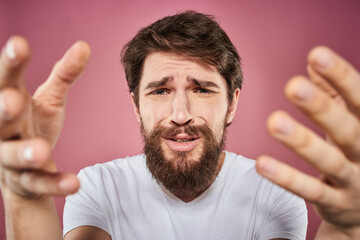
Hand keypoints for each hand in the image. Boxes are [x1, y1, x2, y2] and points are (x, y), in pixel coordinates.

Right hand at [0, 36, 89, 198]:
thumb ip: (64, 74)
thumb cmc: (33, 124)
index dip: (10, 64)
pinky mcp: (27, 181)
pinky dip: (54, 183)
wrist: (25, 167)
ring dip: (24, 152)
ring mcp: (11, 158)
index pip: (6, 80)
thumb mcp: (49, 98)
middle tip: (12, 100)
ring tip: (42, 151)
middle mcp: (4, 130)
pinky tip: (74, 183)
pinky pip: (39, 183)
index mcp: (10, 102)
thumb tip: (84, 45)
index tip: (20, 44)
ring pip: (12, 155)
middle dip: (3, 109)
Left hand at [256, 46, 359, 237]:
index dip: (341, 77)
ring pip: (329, 161)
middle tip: (293, 86)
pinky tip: (262, 164)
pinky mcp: (337, 204)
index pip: (359, 99)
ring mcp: (354, 181)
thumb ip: (334, 93)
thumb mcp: (350, 122)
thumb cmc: (355, 153)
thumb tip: (314, 62)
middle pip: (347, 129)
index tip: (317, 54)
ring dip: (301, 141)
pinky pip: (311, 191)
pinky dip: (287, 178)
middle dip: (321, 107)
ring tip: (273, 122)